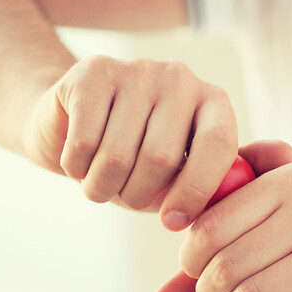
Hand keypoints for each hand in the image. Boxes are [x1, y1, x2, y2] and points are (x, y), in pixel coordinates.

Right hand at [20, 55, 237, 229]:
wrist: (73, 123)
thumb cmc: (135, 160)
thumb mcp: (172, 180)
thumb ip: (193, 193)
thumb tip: (195, 215)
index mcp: (212, 102)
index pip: (217, 143)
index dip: (196, 190)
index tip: (172, 222)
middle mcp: (179, 78)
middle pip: (161, 157)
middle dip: (136, 194)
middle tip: (124, 198)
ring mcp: (136, 70)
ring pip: (117, 156)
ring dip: (101, 187)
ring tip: (97, 183)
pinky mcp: (92, 72)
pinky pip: (83, 143)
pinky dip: (75, 168)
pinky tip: (77, 160)